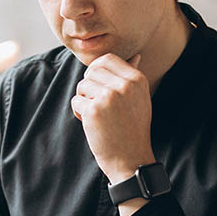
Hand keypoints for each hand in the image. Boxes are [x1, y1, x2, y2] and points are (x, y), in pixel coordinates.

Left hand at [70, 53, 155, 183]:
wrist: (131, 159)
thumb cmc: (133, 129)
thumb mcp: (140, 99)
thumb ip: (132, 77)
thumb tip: (135, 56)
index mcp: (137, 80)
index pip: (107, 59)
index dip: (97, 70)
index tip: (98, 85)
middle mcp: (124, 85)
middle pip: (91, 70)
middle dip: (89, 85)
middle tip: (96, 103)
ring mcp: (108, 97)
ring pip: (82, 86)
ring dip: (84, 100)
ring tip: (97, 115)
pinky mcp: (94, 110)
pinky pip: (76, 101)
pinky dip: (79, 113)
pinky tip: (92, 124)